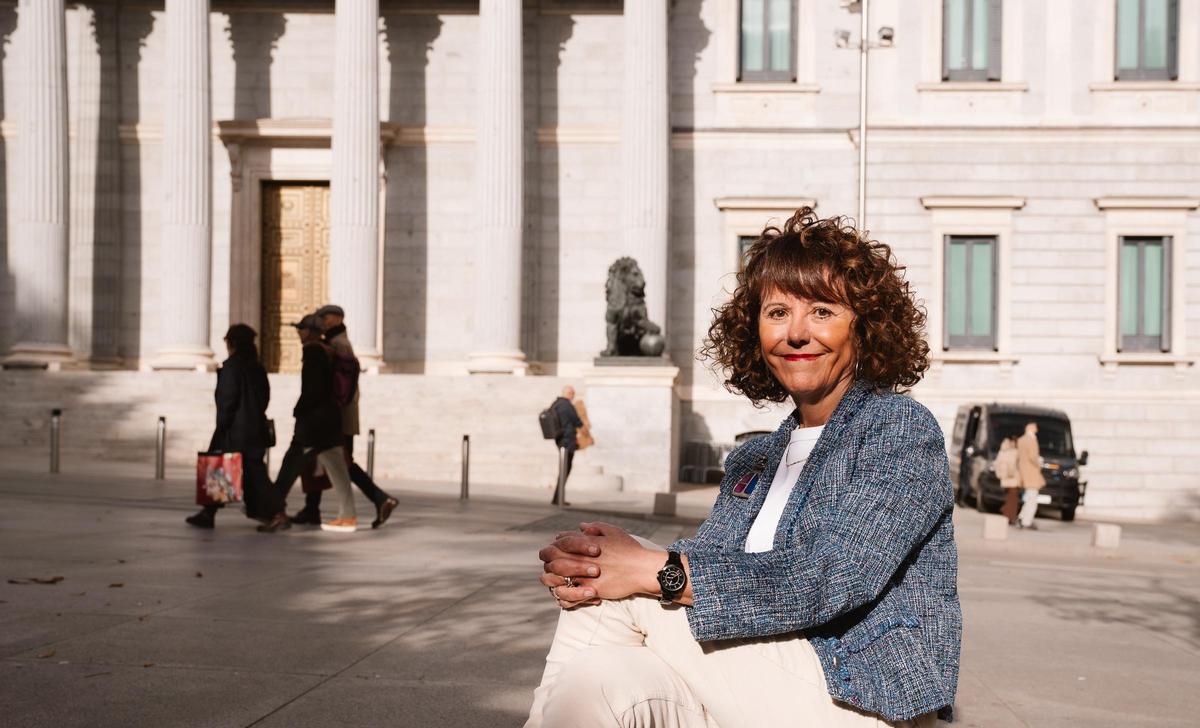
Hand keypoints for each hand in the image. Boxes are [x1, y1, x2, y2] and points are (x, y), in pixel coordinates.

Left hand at [539, 522, 663, 606]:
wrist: (642, 569)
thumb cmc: (630, 549)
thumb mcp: (613, 531)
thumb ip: (595, 527)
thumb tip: (581, 527)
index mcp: (584, 542)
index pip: (559, 542)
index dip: (554, 546)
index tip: (555, 550)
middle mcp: (580, 558)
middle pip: (552, 559)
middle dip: (549, 562)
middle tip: (552, 567)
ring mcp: (583, 575)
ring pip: (556, 578)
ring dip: (552, 580)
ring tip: (557, 582)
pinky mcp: (590, 590)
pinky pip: (569, 596)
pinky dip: (564, 597)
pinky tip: (566, 597)